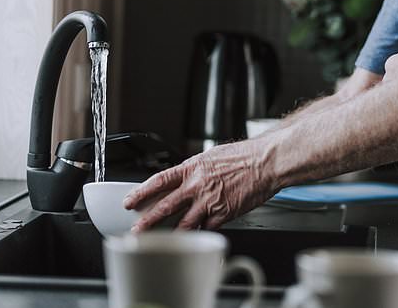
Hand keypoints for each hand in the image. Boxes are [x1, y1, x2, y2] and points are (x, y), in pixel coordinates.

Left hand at [123, 138, 276, 231]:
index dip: (141, 192)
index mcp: (193, 167)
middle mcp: (197, 185)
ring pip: (184, 223)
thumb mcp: (213, 155)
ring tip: (163, 240)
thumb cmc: (245, 156)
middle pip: (165, 205)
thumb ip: (197, 169)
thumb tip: (186, 178)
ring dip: (171, 233)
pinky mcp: (223, 213)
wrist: (267, 162)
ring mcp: (210, 201)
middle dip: (148, 220)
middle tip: (137, 229)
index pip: (159, 181)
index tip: (130, 200)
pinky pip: (206, 227)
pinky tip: (197, 234)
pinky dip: (201, 231)